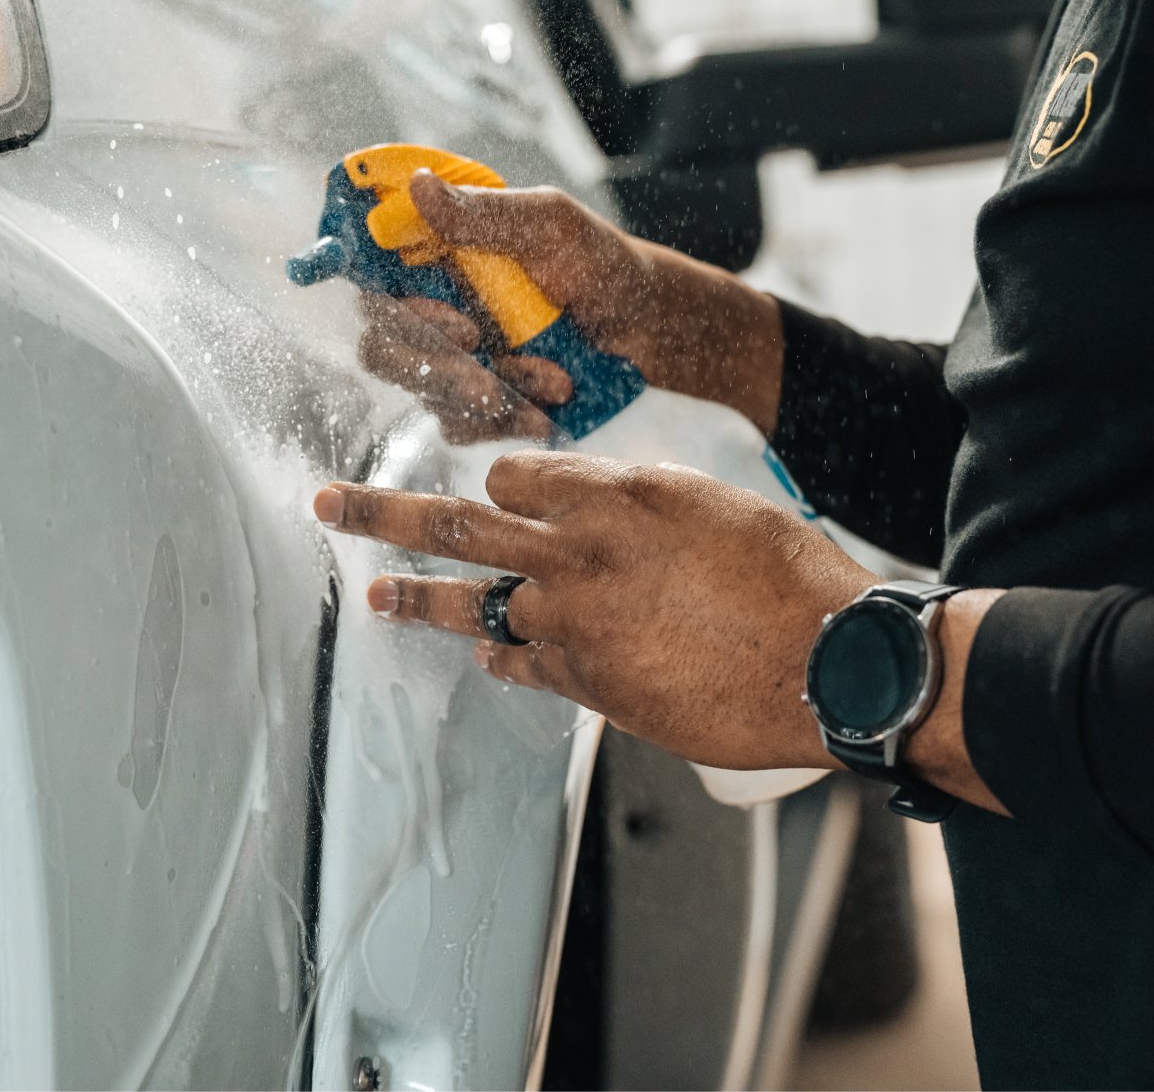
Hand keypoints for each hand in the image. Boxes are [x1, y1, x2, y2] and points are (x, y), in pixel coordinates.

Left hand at [314, 450, 878, 770]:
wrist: (825, 661)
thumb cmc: (786, 575)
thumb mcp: (711, 505)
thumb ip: (638, 504)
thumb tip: (599, 512)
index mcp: (610, 491)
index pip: (515, 471)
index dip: (506, 479)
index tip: (501, 487)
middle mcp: (577, 551)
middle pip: (455, 522)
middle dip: (381, 511)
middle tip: (328, 502)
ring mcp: (574, 620)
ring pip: (474, 603)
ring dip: (416, 598)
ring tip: (372, 596)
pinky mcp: (588, 682)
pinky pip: (521, 662)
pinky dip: (501, 655)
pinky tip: (485, 654)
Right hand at [354, 174, 787, 441]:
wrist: (648, 329)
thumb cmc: (601, 262)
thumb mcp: (549, 225)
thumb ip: (483, 214)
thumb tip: (417, 184)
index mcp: (435, 255)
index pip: (372, 281)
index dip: (392, 308)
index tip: (455, 323)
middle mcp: (431, 306)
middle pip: (383, 346)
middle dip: (435, 364)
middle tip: (485, 367)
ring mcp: (450, 357)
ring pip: (425, 391)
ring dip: (488, 393)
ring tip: (555, 382)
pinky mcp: (474, 401)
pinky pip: (460, 425)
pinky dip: (505, 420)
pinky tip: (547, 412)